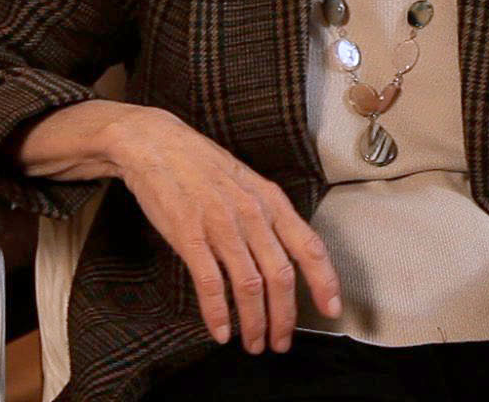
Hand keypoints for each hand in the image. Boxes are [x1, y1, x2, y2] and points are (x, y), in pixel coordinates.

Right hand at [105, 107, 342, 352]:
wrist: (156, 145)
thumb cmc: (202, 166)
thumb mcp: (247, 184)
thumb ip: (267, 217)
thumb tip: (285, 256)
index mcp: (271, 201)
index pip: (309, 246)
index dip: (324, 281)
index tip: (332, 309)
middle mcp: (252, 214)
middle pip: (281, 275)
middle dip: (285, 316)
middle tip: (281, 342)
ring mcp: (221, 225)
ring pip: (249, 285)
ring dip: (254, 322)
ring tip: (253, 344)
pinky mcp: (189, 235)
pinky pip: (210, 282)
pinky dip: (217, 312)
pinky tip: (221, 331)